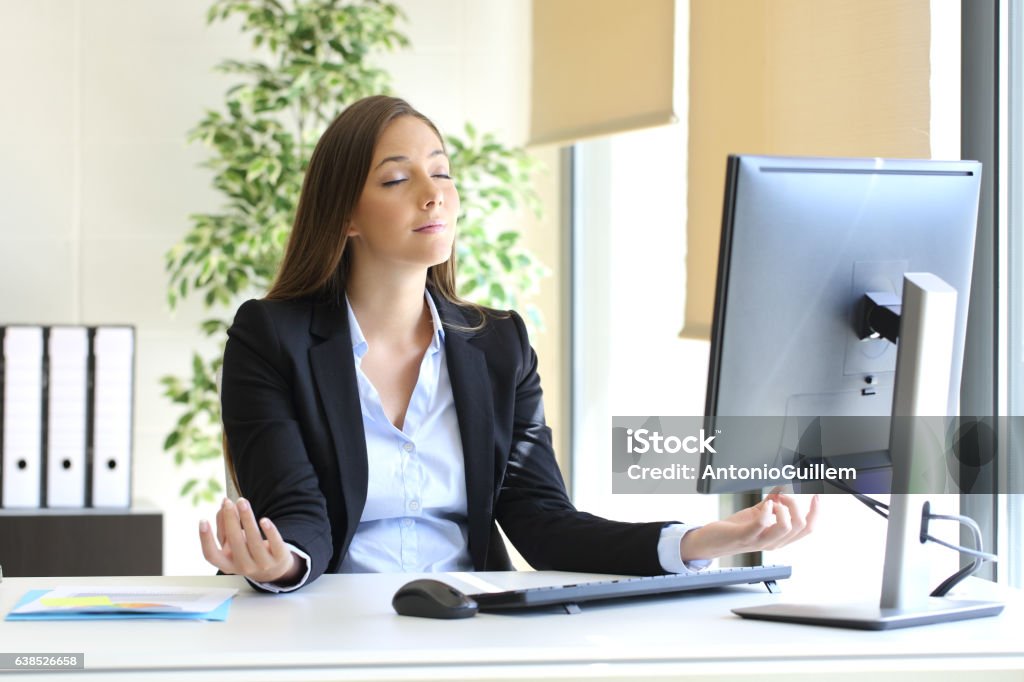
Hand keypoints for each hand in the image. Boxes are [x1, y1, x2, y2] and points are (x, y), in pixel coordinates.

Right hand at [199, 497, 300, 584]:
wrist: (273, 569)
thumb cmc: (247, 551)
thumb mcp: (233, 543)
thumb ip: (225, 526)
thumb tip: (223, 507)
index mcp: (227, 565)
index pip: (211, 555)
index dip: (205, 539)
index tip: (202, 520)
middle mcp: (243, 567)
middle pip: (235, 543)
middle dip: (230, 520)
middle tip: (228, 502)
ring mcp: (262, 564)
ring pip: (254, 541)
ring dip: (247, 519)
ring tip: (242, 502)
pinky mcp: (279, 558)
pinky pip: (274, 543)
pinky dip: (269, 531)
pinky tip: (263, 519)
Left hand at [680, 491, 818, 562]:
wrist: (712, 541)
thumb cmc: (735, 529)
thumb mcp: (758, 515)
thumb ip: (771, 504)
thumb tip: (783, 489)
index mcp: (779, 537)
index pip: (807, 529)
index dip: (816, 512)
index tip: (816, 496)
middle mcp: (773, 542)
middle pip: (800, 527)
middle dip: (796, 505)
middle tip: (785, 495)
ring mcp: (759, 540)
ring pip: (786, 528)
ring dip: (784, 508)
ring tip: (774, 501)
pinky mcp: (744, 536)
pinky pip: (761, 525)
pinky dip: (767, 511)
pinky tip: (765, 504)